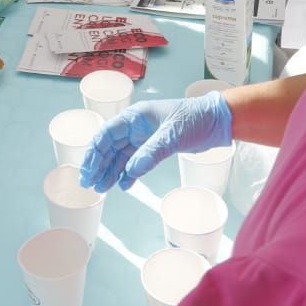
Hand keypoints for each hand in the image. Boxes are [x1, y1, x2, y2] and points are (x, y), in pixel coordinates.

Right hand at [81, 94, 233, 191]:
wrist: (217, 122)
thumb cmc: (195, 119)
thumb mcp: (172, 135)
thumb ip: (151, 152)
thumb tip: (131, 171)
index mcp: (135, 117)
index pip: (107, 134)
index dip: (95, 152)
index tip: (88, 170)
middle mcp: (136, 127)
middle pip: (110, 146)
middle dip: (98, 165)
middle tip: (90, 184)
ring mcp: (144, 137)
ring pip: (121, 156)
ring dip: (110, 171)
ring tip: (101, 188)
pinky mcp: (154, 148)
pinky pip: (135, 162)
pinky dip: (128, 173)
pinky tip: (123, 184)